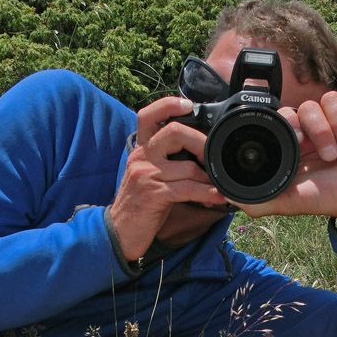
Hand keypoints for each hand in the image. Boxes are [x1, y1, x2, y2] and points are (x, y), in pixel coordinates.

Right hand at [109, 97, 223, 260]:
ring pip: (187, 166)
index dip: (169, 105)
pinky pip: (188, 189)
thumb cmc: (139, 204)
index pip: (148, 115)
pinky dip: (207, 193)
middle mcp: (142, 157)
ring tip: (218, 184)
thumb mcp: (148, 174)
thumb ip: (165, 159)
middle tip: (214, 155)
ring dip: (208, 177)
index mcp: (141, 149)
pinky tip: (217, 197)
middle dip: (201, 142)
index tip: (189, 105)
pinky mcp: (154, 195)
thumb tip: (198, 151)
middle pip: (174, 132)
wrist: (118, 231)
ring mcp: (147, 175)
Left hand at [237, 88, 336, 241]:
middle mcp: (315, 127)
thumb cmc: (328, 199)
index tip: (300, 144)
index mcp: (295, 142)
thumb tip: (227, 197)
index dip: (290, 124)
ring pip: (331, 99)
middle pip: (307, 106)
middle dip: (318, 131)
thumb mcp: (289, 202)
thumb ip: (259, 201)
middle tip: (329, 156)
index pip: (284, 114)